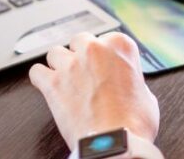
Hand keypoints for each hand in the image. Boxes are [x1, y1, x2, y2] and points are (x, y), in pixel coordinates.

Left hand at [29, 32, 159, 149]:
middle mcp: (93, 50)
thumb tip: (126, 85)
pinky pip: (36, 71)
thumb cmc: (133, 123)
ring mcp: (70, 65)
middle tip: (87, 75)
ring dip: (60, 65)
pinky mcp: (52, 83)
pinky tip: (48, 86)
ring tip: (67, 81)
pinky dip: (41, 79)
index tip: (106, 68)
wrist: (114, 143)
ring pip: (56, 53)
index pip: (108, 39)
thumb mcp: (146, 95)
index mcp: (119, 46)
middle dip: (81, 55)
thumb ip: (132, 80)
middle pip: (79, 40)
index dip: (106, 56)